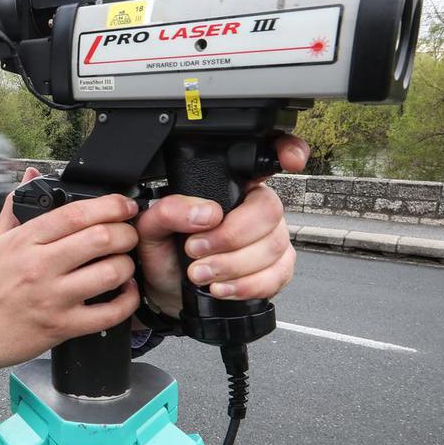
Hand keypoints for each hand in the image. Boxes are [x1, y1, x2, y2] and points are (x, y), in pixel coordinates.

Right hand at [0, 168, 139, 391]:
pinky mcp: (63, 326)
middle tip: (129, 234)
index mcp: (25, 241)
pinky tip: (125, 292)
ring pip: (110, 273)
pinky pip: (109, 313)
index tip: (124, 206)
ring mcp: (53, 298)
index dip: (110, 205)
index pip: (76, 213)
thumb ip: (17, 207)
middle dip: (126, 232)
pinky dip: (127, 300)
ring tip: (124, 262)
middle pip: (101, 238)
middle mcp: (40, 267)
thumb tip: (31, 175)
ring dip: (127, 265)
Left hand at [135, 136, 308, 315]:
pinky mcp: (277, 270)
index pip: (264, 164)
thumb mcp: (152, 228)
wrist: (169, 292)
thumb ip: (169, 211)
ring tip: (200, 273)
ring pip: (273, 246)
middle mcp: (256, 209)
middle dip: (230, 237)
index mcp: (230, 187)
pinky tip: (222, 288)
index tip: (291, 160)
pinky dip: (246, 285)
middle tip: (195, 250)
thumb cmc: (166, 254)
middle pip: (269, 212)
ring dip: (232, 265)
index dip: (288, 152)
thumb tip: (206, 213)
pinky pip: (277, 275)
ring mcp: (271, 239)